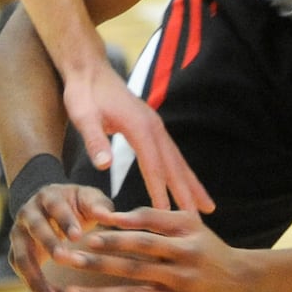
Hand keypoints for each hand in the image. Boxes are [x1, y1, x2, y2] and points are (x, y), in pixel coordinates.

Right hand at [9, 181, 117, 291]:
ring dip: (35, 279)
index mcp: (48, 196)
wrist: (50, 208)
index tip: (78, 237)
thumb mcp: (88, 199)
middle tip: (63, 259)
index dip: (65, 220)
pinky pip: (23, 274)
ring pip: (21, 257)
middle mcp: (28, 214)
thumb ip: (99, 206)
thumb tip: (110, 218)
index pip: (55, 206)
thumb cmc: (75, 204)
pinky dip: (37, 289)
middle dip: (48, 243)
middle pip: (35, 228)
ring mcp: (18, 235)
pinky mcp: (16, 254)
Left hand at [50, 207, 253, 291]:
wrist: (243, 285)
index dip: (116, 240)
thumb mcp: (190, 224)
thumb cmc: (208, 248)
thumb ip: (155, 216)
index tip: (88, 238)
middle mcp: (181, 275)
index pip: (144, 242)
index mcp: (184, 247)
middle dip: (97, 265)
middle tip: (65, 260)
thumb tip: (115, 215)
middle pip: (133, 271)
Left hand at [61, 56, 211, 215]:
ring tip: (208, 208)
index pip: (153, 166)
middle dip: (187, 194)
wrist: (89, 69)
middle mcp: (153, 126)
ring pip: (178, 160)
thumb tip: (104, 165)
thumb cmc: (83, 93)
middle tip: (199, 221)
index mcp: (139, 126)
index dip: (161, 192)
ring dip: (192, 184)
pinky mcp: (152, 126)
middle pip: (174, 165)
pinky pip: (172, 154)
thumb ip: (94, 139)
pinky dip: (183, 172)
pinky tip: (187, 184)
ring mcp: (155, 126)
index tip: (170, 217)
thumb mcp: (82, 115)